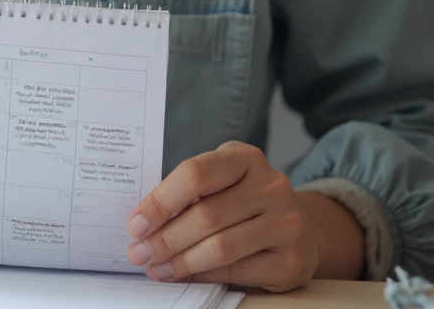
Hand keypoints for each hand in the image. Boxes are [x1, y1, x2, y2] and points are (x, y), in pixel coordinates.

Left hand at [126, 141, 363, 291]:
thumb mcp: (220, 184)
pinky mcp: (291, 259)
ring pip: (220, 246)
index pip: (195, 174)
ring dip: (180, 261)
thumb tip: (142, 223)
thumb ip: (187, 195)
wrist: (298, 229)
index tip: (136, 224)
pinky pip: (236, 270)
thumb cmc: (242, 203)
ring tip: (156, 268)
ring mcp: (286, 222)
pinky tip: (184, 275)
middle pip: (205, 215)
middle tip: (138, 253)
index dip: (160, 201)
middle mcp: (271, 186)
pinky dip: (203, 275)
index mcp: (245, 158)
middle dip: (164, 238)